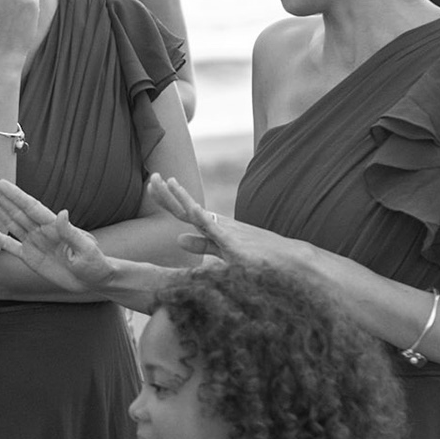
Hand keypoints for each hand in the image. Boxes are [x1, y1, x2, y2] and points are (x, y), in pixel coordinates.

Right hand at [0, 174, 116, 292]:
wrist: (93, 280)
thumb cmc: (95, 264)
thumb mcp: (86, 249)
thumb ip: (71, 232)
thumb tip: (62, 212)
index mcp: (54, 227)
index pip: (31, 207)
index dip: (16, 195)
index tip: (2, 183)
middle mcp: (41, 231)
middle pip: (17, 209)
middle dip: (2, 195)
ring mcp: (33, 242)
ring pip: (11, 221)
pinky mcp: (29, 257)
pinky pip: (9, 245)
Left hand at [147, 174, 306, 269]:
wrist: (288, 261)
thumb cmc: (258, 257)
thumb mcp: (225, 250)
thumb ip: (202, 244)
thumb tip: (177, 239)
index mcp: (213, 226)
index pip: (183, 210)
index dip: (167, 198)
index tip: (151, 184)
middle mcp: (218, 224)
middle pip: (186, 208)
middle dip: (167, 193)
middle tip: (151, 176)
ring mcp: (227, 231)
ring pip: (198, 213)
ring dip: (182, 198)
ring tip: (167, 181)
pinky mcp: (235, 242)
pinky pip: (216, 229)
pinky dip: (203, 218)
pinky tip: (191, 208)